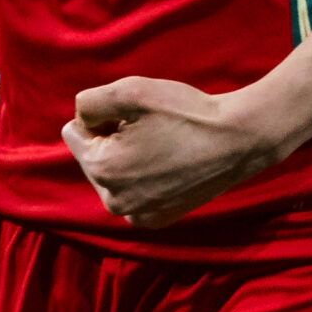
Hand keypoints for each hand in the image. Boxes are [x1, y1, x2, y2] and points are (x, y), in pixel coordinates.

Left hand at [63, 76, 284, 229]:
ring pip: (113, 176)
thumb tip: (80, 121)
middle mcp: (114, 200)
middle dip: (112, 140)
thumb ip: (89, 102)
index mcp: (102, 168)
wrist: (238, 140)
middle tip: (152, 130)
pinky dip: (144, 178)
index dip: (102, 117)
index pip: (73, 133)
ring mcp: (136, 215)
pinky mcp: (157, 220)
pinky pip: (134, 193)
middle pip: (93, 157)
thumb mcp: (130, 91)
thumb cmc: (185, 112)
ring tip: (163, 146)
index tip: (134, 116)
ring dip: (128, 159)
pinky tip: (170, 165)